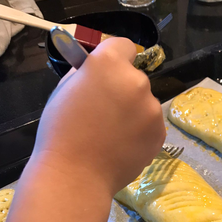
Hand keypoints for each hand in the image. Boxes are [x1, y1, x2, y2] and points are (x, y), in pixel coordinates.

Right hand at [34, 37, 165, 195]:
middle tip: (104, 113)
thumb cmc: (61, 131)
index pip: (124, 46)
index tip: (106, 74)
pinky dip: (140, 132)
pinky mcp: (160, 133)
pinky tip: (122, 146)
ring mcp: (152, 109)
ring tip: (112, 135)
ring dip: (133, 113)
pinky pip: (150, 125)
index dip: (114, 58)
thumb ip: (86, 74)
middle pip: (134, 78)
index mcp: (109, 64)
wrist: (76, 176)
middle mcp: (137, 81)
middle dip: (122, 89)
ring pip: (144, 103)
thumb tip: (97, 70)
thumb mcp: (64, 90)